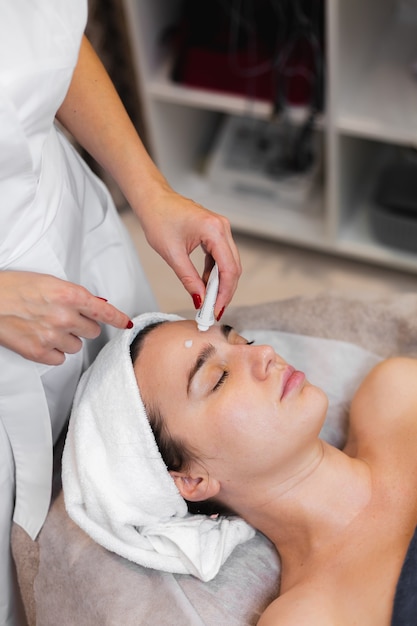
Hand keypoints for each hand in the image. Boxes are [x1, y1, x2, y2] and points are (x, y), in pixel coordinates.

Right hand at [0, 271, 132, 364]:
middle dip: (82, 325)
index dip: (118, 319)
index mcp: (69, 295)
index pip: (104, 312)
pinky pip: (60, 359)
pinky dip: (53, 352)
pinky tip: (40, 339)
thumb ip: (75, 296)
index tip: (126, 324)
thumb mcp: (49, 282)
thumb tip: (97, 307)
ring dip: (67, 339)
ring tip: (47, 327)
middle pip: (92, 331)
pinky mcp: (39, 352)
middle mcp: (64, 316)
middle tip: (64, 318)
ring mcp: (52, 336)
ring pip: (77, 346)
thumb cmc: (14, 287)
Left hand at [138, 187, 241, 318]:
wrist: (152, 200)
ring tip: (209, 301)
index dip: (224, 293)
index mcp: (214, 230)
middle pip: (233, 267)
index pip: (229, 269)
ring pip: (229, 263)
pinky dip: (215, 273)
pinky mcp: (215, 232)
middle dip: (225, 291)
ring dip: (220, 283)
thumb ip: (189, 279)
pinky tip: (206, 285)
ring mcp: (221, 229)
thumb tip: (200, 299)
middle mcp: (223, 228)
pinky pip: (220, 257)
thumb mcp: (172, 254)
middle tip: (214, 310)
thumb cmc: (158, 218)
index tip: (216, 309)